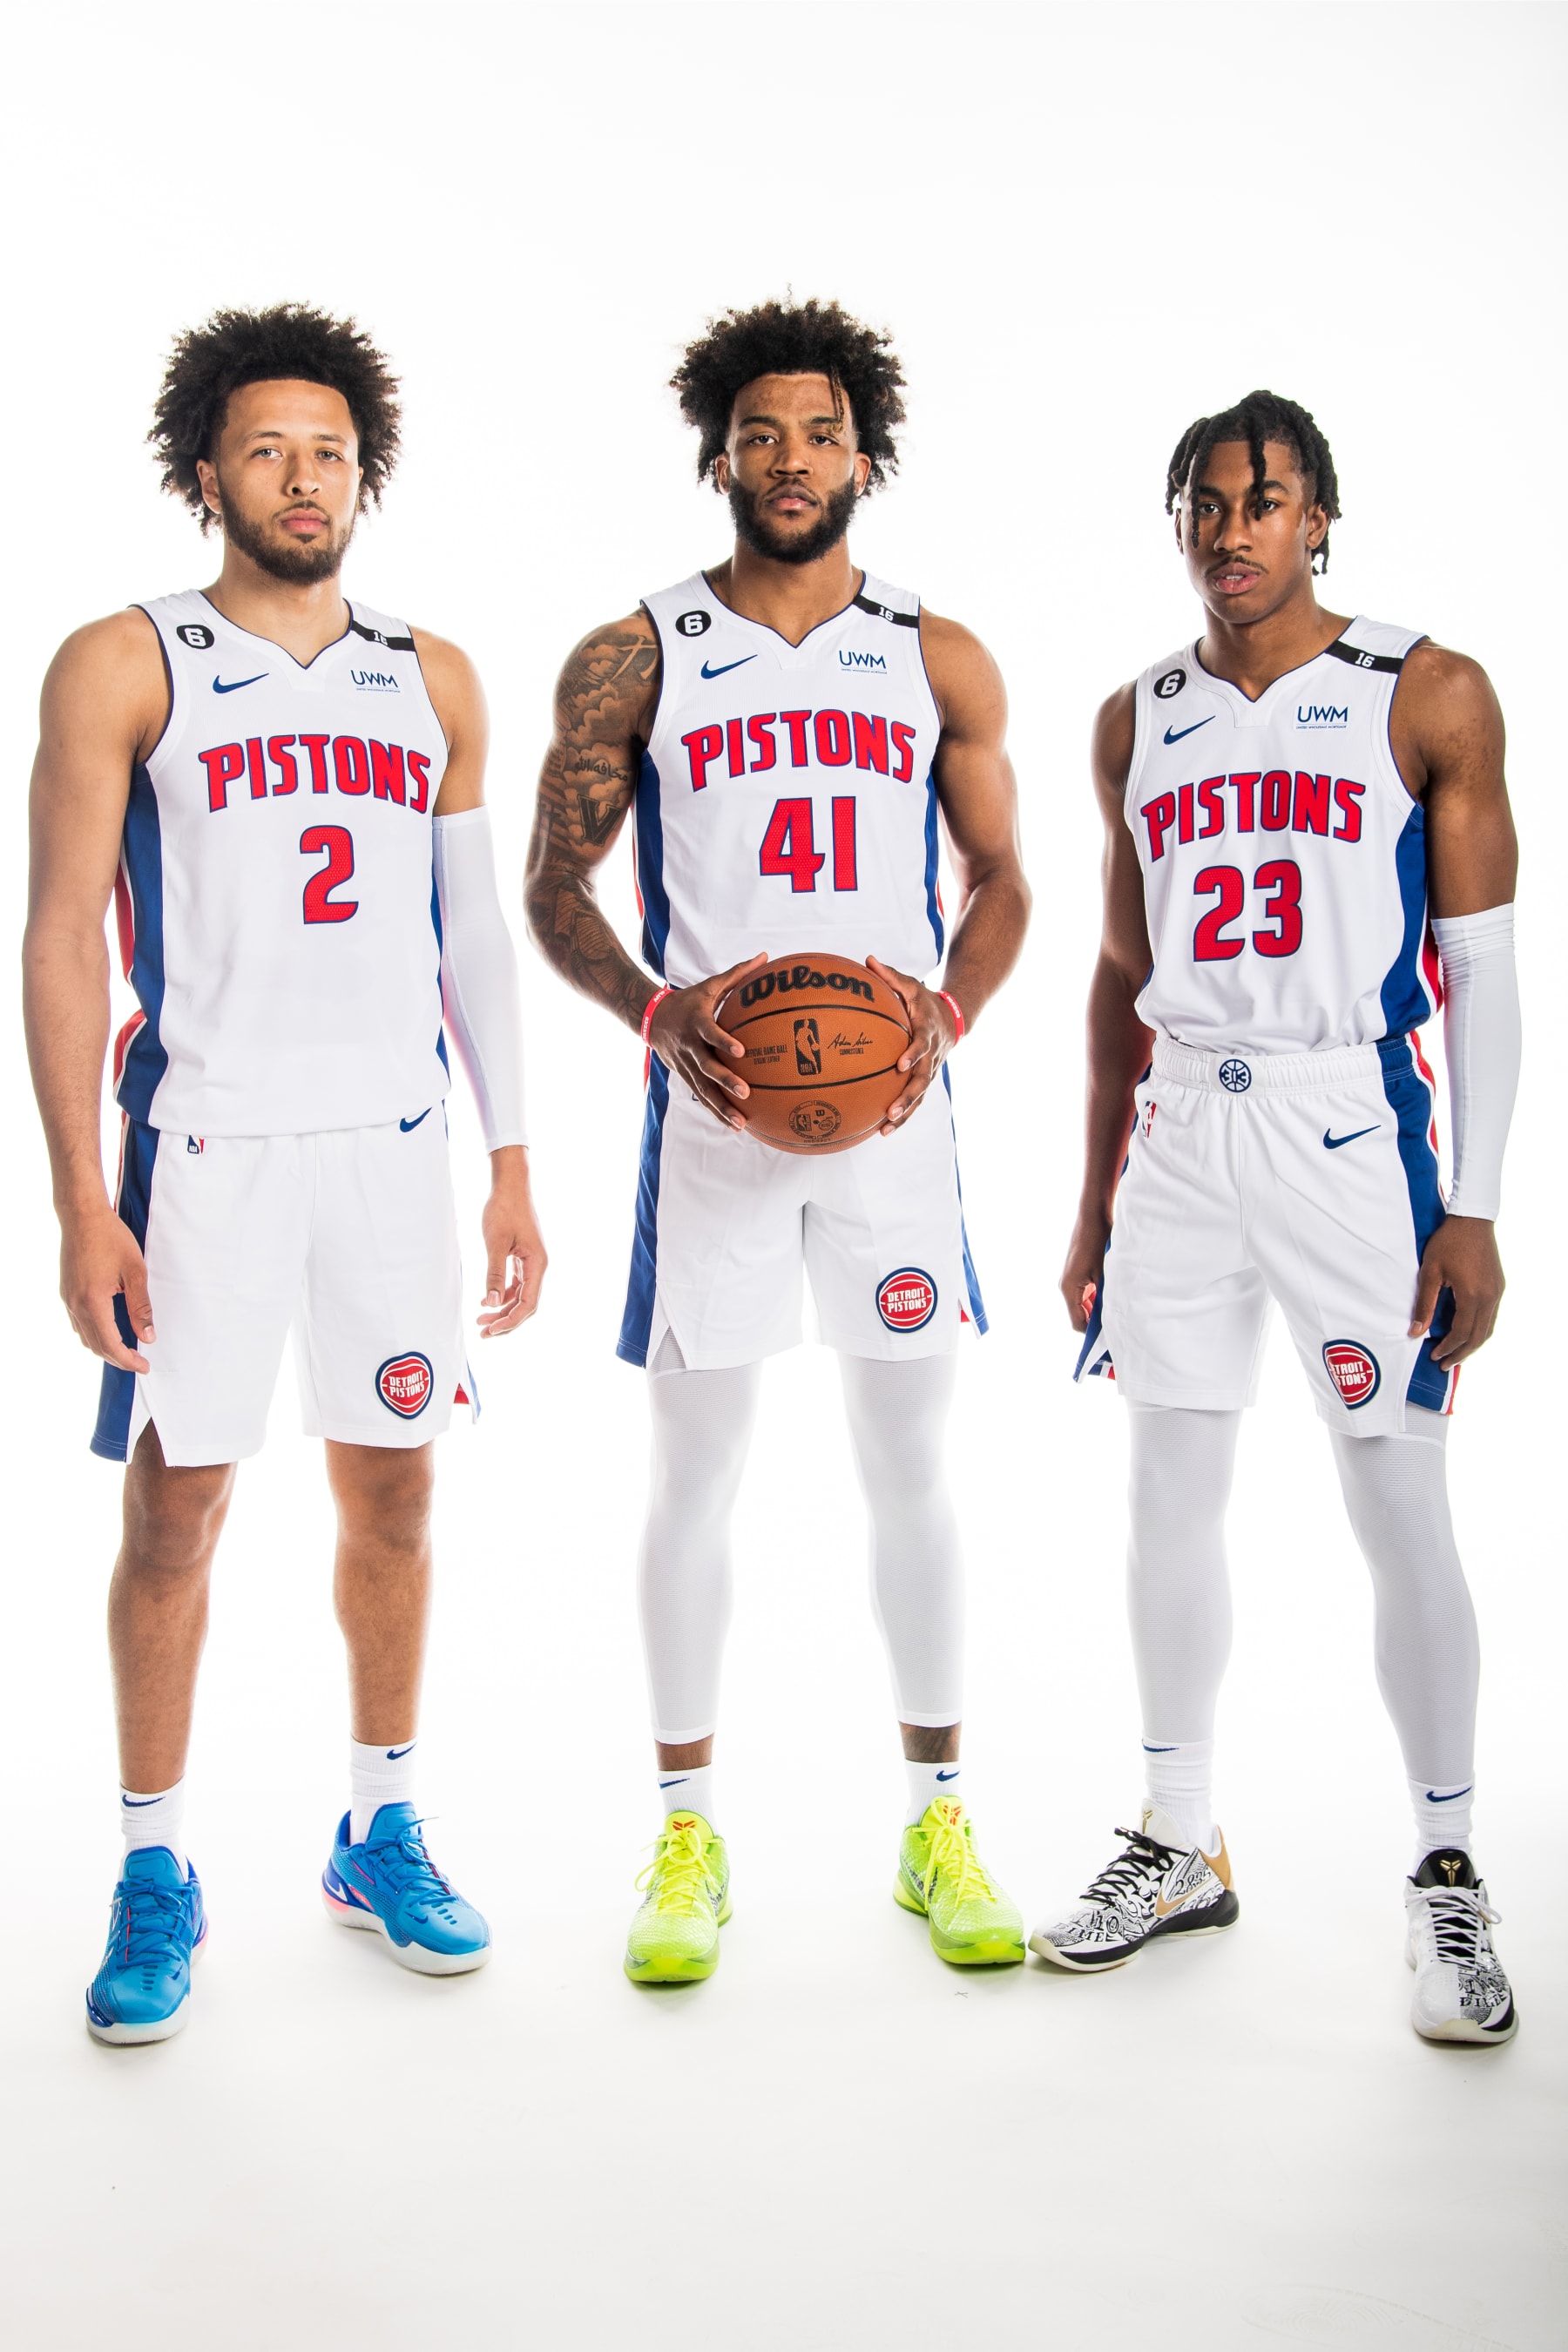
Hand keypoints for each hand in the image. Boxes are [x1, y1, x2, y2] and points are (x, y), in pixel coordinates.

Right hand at [61, 1199, 153, 1370]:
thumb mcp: (135, 1272)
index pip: (111, 1344)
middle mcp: (76, 1304)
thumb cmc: (111, 1238)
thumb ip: (141, 1307)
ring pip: (84, 1336)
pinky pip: (78, 1323)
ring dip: (104, 1348)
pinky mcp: (66, 1291)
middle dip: (118, 1359)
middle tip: (139, 1363)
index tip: (144, 1366)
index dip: (128, 1360)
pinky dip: (93, 1334)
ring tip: (126, 1350)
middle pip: (95, 1345)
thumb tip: (147, 1337)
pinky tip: (107, 1330)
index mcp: (93, 1302)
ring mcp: (68, 1299)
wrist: (82, 1216)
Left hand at [477, 1147, 547, 1336]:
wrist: (510, 1186)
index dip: (511, 1321)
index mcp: (537, 1264)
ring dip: (502, 1310)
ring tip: (481, 1320)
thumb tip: (490, 1303)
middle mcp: (538, 1266)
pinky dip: (502, 1295)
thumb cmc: (504, 1210)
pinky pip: (515, 1284)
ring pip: (520, 1296)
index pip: (528, 1304)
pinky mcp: (522, 1258)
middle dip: (506, 1320)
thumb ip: (494, 1274)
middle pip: (526, 1304)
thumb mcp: (496, 1243)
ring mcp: (531, 1263)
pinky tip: (487, 1301)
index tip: (491, 1330)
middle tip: (483, 1332)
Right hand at [648, 952, 766, 1130]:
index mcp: (696, 1022)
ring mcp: (685, 1065)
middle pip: (706, 1067)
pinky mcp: (684, 1076)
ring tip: (740, 1123)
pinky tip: (733, 1125)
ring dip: (721, 1107)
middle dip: (725, 1082)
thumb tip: (765, 957)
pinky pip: (701, 1096)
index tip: (741, 1051)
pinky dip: (716, 1111)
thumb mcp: (709, 985)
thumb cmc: (688, 1000)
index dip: (723, 1041)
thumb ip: (737, 974)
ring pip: (703, 1089)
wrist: (650, 1018)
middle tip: (745, 1093)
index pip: (710, 1032)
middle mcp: (689, 1046)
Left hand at [867, 957, 958, 1134]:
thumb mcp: (911, 984)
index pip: (921, 1045)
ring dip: (905, 1113)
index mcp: (927, 1032)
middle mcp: (931, 1055)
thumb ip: (891, 975)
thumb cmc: (925, 1000)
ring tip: (886, 1128)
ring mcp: (930, 1071)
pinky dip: (904, 1116)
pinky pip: (916, 1101)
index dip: (913, 1054)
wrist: (954, 1018)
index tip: (900, 1065)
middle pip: (922, 1080)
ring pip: (920, 1096)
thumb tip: (868, 960)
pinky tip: (883, 1131)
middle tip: (892, 1110)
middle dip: (908, 1097)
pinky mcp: (926, 1080)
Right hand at [1059, 1211, 1109, 1332]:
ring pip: (1085, 1303)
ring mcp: (1072, 1278)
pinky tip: (1114, 1292)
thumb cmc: (1099, 1242)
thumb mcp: (1106, 1274)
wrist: (1093, 1215)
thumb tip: (1112, 1319)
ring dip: (1099, 1307)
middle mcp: (1066, 1286)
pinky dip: (1099, 1296)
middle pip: (1081, 1314)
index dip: (1093, 1333)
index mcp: (1069, 1289)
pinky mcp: (1078, 1271)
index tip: (1112, 1335)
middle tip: (1119, 1323)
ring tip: (1119, 1307)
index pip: (1078, 1323)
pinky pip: (1087, 1292)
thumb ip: (1105, 1299)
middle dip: (1098, 1320)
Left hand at [1410, 1214, 1504, 1367]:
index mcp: (1473, 1296)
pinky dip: (1479, 1330)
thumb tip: (1416, 1332)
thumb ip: (1424, 1304)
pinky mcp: (1499, 1286)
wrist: (1472, 1220)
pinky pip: (1491, 1317)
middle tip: (1445, 1364)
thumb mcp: (1430, 1273)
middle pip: (1478, 1337)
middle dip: (1461, 1353)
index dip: (1448, 1348)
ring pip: (1488, 1329)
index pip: (1461, 1333)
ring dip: (1472, 1344)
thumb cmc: (1448, 1242)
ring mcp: (1497, 1292)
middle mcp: (1490, 1297)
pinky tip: (1466, 1332)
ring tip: (1455, 1353)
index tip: (1434, 1356)